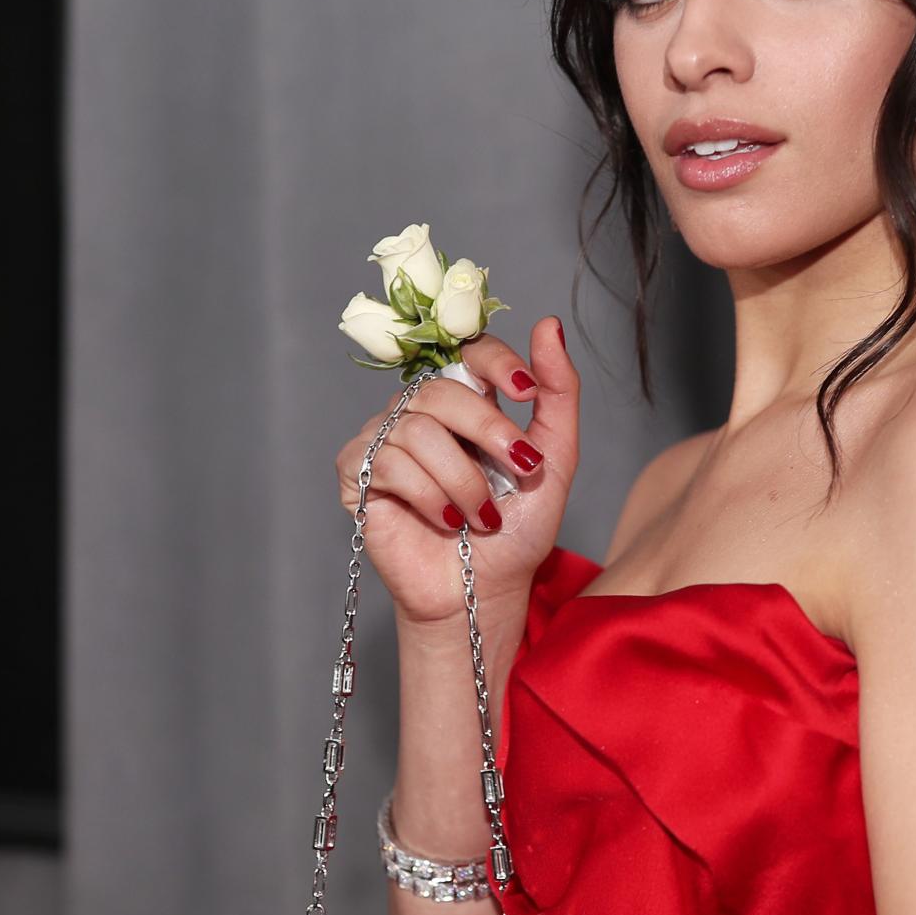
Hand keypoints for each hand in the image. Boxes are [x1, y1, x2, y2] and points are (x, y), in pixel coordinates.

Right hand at [334, 316, 580, 628]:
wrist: (482, 590)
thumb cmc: (516, 529)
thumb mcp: (553, 459)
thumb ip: (557, 394)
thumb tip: (550, 325)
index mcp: (465, 400)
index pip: (469, 351)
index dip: (496, 362)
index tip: (525, 392)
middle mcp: (420, 411)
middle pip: (442, 390)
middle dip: (489, 431)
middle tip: (519, 471)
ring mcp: (384, 439)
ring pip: (417, 430)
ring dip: (463, 480)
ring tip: (482, 518)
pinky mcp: (358, 473)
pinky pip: (389, 462)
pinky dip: (428, 495)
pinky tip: (445, 521)